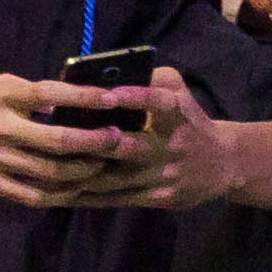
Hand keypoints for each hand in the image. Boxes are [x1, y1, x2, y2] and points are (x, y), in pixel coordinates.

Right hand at [0, 72, 135, 207]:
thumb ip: (28, 93)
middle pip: (58, 140)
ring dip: (82, 171)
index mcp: (0, 97)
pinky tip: (75, 188)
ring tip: (100, 165)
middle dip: (95, 142)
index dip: (85, 98)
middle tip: (117, 140)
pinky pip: (31, 194)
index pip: (50, 94)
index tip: (114, 99)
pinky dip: (59, 194)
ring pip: (50, 172)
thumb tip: (69, 102)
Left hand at [53, 63, 238, 209]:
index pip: (158, 102)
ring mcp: (164, 176)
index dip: (134, 97)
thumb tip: (106, 72)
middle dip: (96, 143)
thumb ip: (152, 77)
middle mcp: (173, 146)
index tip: (106, 94)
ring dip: (81, 172)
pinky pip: (116, 199)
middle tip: (60, 136)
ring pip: (116, 178)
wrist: (222, 163)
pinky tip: (60, 190)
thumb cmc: (189, 119)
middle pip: (131, 147)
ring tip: (48, 165)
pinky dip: (87, 195)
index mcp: (178, 114)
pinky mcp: (158, 198)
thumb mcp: (179, 91)